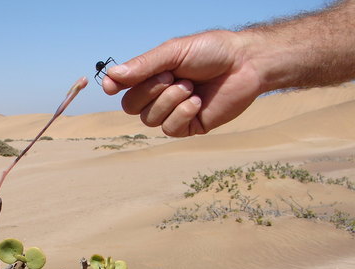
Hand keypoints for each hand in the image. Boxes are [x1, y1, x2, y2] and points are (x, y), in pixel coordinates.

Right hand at [103, 30, 262, 136]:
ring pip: (149, 119)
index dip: (114, 86)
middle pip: (130, 106)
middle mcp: (158, 95)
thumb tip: (111, 76)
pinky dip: (182, 113)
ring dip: (169, 101)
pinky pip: (169, 129)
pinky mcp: (188, 126)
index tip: (110, 86)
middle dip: (149, 91)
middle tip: (172, 76)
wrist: (245, 64)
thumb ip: (144, 65)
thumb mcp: (174, 52)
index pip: (122, 86)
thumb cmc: (211, 52)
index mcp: (152, 75)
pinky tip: (198, 102)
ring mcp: (172, 112)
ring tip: (191, 87)